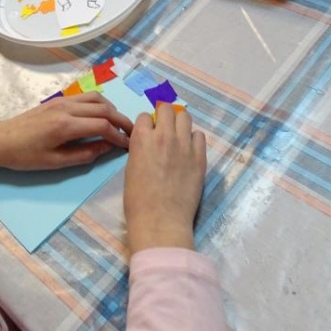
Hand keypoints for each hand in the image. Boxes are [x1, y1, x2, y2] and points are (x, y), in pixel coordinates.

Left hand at [0, 92, 131, 169]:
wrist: (2, 139)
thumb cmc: (25, 156)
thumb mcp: (55, 163)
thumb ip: (84, 155)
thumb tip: (108, 147)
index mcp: (65, 126)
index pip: (102, 126)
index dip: (119, 135)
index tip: (128, 145)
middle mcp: (66, 108)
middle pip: (104, 108)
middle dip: (121, 120)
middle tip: (133, 132)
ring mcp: (62, 101)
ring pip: (96, 98)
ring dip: (112, 109)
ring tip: (120, 123)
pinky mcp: (59, 100)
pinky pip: (86, 97)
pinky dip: (100, 104)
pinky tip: (103, 115)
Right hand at [124, 104, 205, 252]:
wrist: (161, 220)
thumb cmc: (138, 200)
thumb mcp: (131, 167)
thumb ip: (141, 148)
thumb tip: (149, 142)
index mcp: (142, 138)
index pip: (145, 116)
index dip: (146, 124)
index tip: (148, 133)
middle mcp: (164, 136)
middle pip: (167, 109)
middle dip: (163, 115)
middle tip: (164, 128)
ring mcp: (184, 145)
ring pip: (185, 117)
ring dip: (179, 122)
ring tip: (178, 135)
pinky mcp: (200, 157)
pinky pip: (199, 135)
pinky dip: (193, 138)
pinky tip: (189, 149)